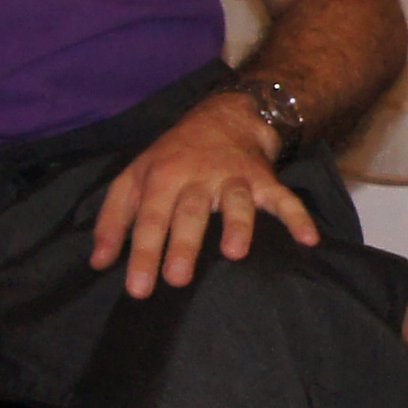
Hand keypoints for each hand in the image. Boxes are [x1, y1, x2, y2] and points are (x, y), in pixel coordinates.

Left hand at [89, 91, 321, 296]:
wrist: (224, 117)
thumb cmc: (172, 157)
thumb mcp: (134, 178)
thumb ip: (114, 220)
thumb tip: (99, 263)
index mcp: (162, 178)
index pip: (150, 219)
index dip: (143, 254)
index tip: (139, 290)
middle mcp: (198, 177)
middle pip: (190, 213)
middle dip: (184, 245)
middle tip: (177, 280)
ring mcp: (233, 178)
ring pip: (235, 202)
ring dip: (237, 225)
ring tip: (236, 254)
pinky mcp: (263, 181)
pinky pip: (283, 199)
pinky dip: (297, 217)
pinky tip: (309, 240)